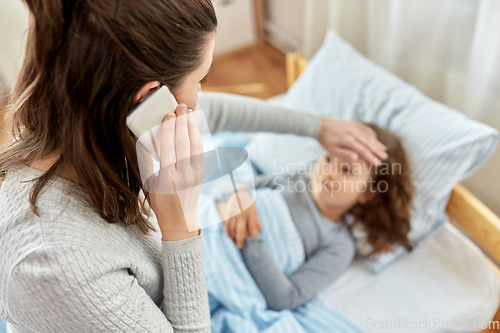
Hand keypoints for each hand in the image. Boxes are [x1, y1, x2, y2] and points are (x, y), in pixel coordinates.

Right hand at [137, 104, 203, 241]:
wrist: (180, 219)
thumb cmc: (159, 201)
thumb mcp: (148, 183)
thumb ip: (145, 161)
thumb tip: (144, 138)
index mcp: (167, 179)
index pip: (168, 148)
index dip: (168, 129)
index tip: (168, 114)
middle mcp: (183, 176)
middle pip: (183, 143)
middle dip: (182, 123)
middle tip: (181, 106)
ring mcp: (195, 175)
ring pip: (195, 145)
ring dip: (192, 127)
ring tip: (188, 112)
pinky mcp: (202, 174)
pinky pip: (200, 152)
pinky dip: (197, 137)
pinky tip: (193, 126)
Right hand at [216, 190, 260, 248]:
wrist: (237, 192)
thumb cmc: (247, 203)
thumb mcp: (254, 209)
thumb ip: (256, 220)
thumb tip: (260, 229)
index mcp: (251, 214)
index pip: (252, 228)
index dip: (252, 234)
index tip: (252, 237)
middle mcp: (242, 215)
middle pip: (241, 230)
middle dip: (240, 240)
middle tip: (240, 247)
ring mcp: (234, 215)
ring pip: (232, 229)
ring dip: (233, 237)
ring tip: (235, 242)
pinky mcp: (228, 214)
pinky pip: (227, 225)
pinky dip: (227, 231)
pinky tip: (229, 236)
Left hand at [318, 118, 387, 165]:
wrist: (318, 125)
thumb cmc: (325, 140)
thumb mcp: (332, 150)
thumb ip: (344, 154)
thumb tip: (357, 158)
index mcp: (348, 140)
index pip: (363, 150)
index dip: (371, 157)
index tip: (378, 163)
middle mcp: (353, 132)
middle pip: (368, 142)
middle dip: (377, 150)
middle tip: (385, 157)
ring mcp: (353, 127)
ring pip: (368, 135)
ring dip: (376, 142)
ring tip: (383, 149)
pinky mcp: (352, 123)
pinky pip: (364, 128)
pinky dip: (370, 133)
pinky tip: (375, 137)